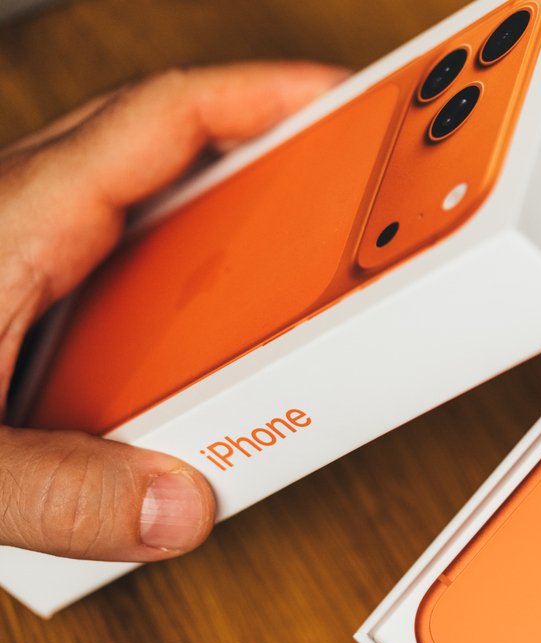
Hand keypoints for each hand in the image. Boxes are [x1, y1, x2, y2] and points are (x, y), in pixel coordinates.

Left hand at [0, 62, 346, 561]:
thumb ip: (62, 490)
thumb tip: (182, 504)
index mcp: (14, 224)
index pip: (167, 119)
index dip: (269, 94)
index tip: (347, 99)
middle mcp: (25, 222)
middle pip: (184, 157)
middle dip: (283, 165)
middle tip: (359, 194)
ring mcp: (25, 254)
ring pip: (160, 216)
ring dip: (238, 241)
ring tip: (302, 285)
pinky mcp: (22, 294)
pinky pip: (131, 271)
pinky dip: (190, 296)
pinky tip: (205, 352)